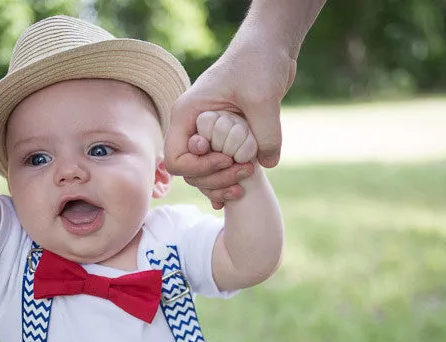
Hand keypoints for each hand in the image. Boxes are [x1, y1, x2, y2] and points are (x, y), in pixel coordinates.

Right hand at [165, 35, 295, 206]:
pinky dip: (226, 181)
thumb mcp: (263, 99)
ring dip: (223, 182)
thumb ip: (265, 134)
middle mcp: (193, 126)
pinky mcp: (226, 137)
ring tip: (249, 177)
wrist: (270, 46)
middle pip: (190, 172)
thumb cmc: (259, 62)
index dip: (199, 168)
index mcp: (188, 114)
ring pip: (204, 174)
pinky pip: (218, 167)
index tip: (226, 159)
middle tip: (246, 171)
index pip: (176, 159)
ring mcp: (209, 133)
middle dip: (215, 178)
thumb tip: (265, 163)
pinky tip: (241, 190)